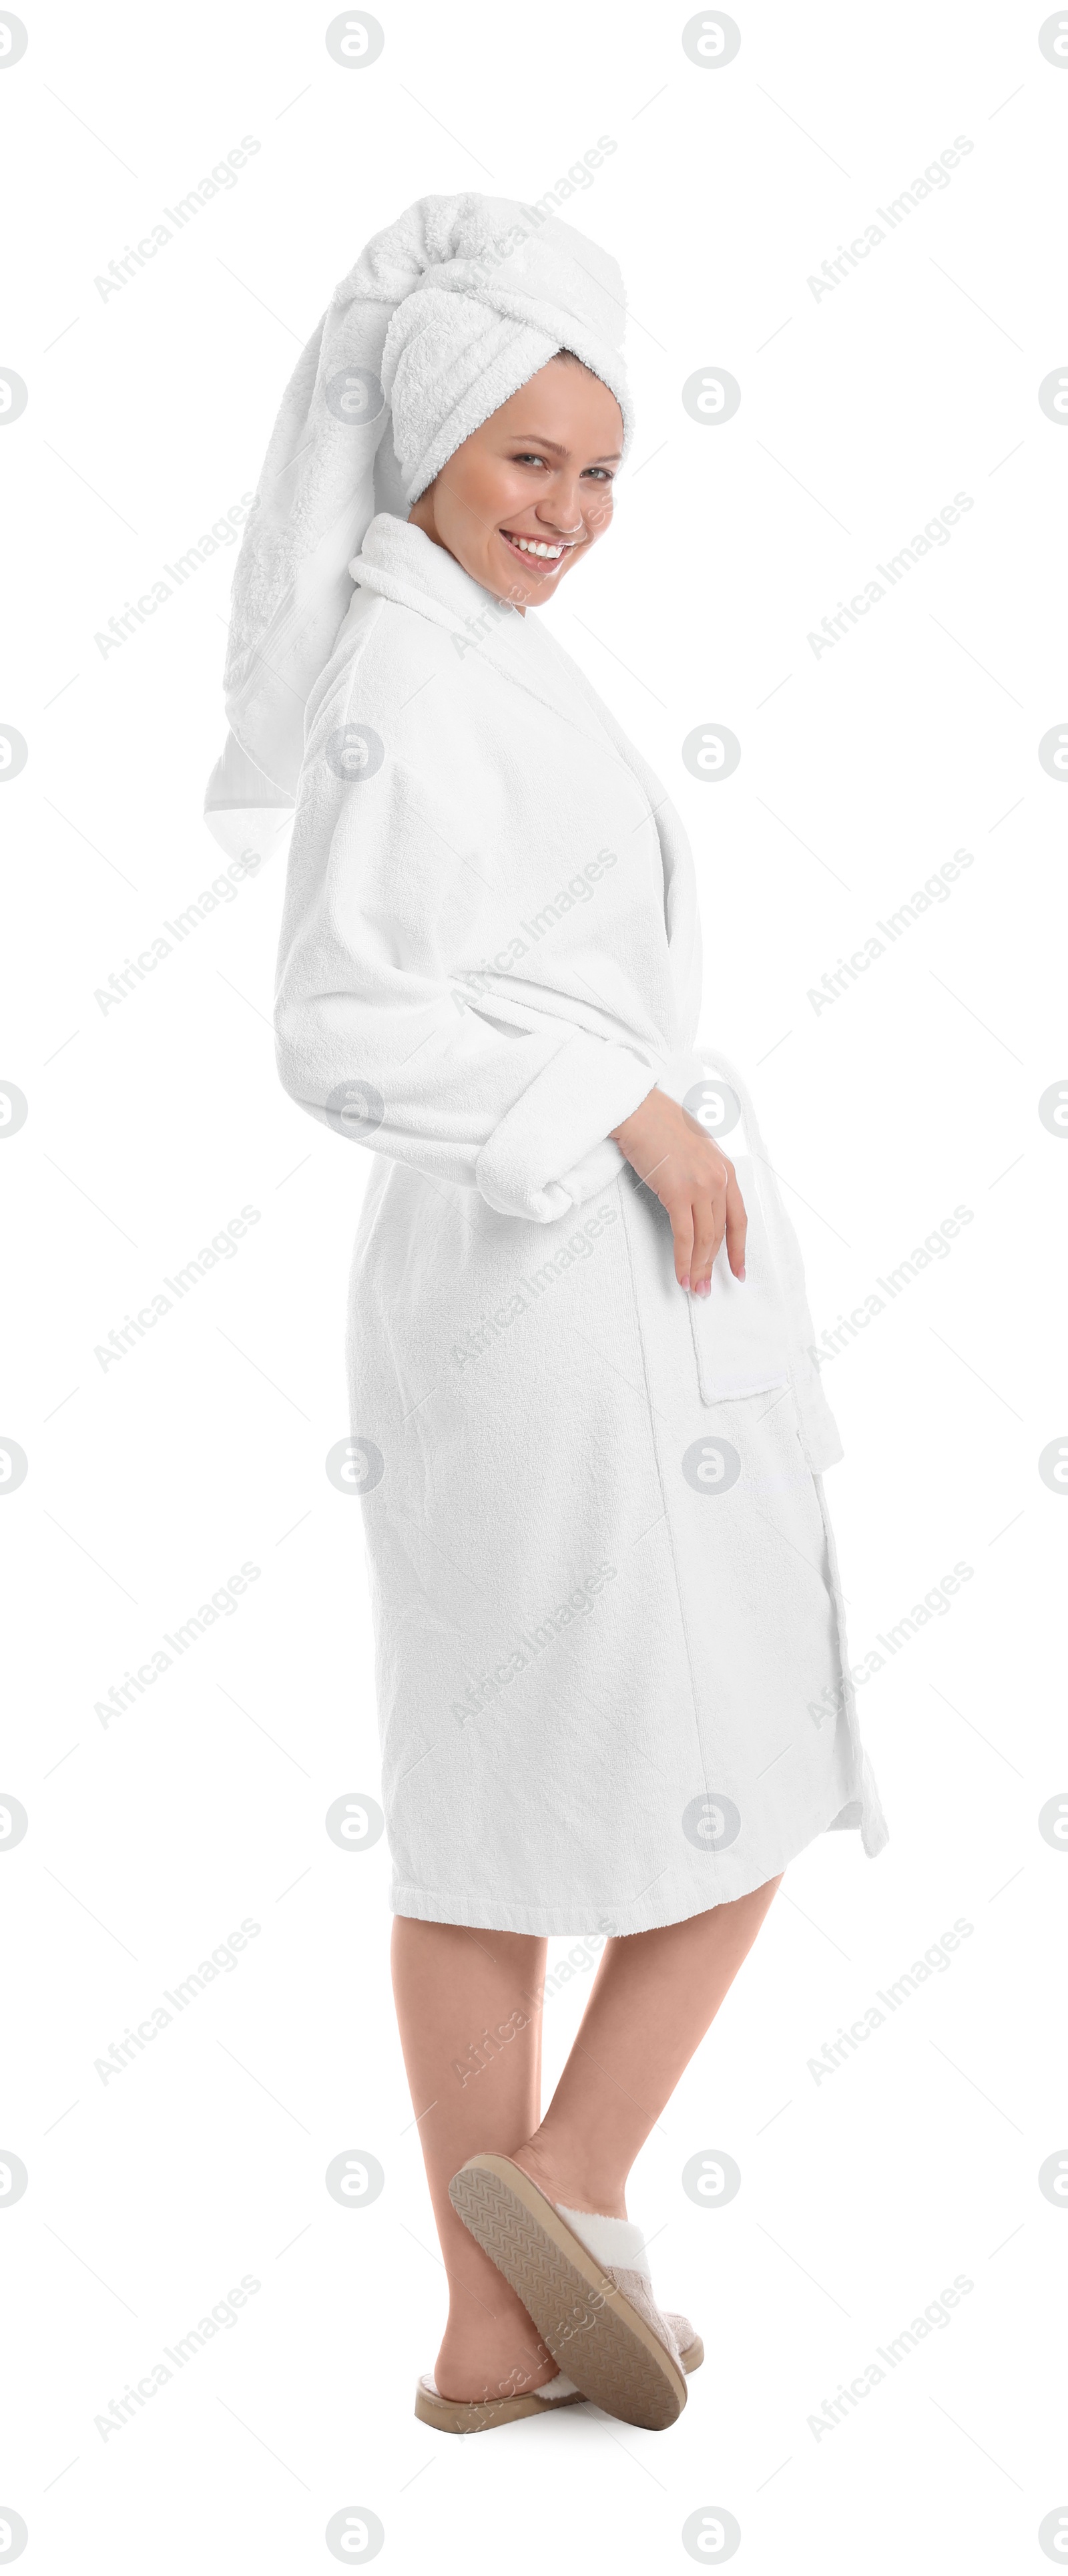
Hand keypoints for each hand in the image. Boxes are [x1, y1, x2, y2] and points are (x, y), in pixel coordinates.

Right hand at [610, 1088, 746, 1294]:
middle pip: (720, 1234)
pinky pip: (684, 1236)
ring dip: (699, 1268)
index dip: (738, 1249)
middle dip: (714, 1265)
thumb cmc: (658, 1124)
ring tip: (694, 1287)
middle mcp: (718, 1179)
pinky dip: (683, 1260)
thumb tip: (697, 1200)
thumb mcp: (694, 1149)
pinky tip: (681, 1274)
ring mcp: (700, 1186)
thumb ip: (702, 1173)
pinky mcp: (677, 1193)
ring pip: (705, 1239)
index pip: (738, 1218)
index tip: (738, 1269)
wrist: (638, 1110)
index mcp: (725, 1169)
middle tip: (707, 1287)